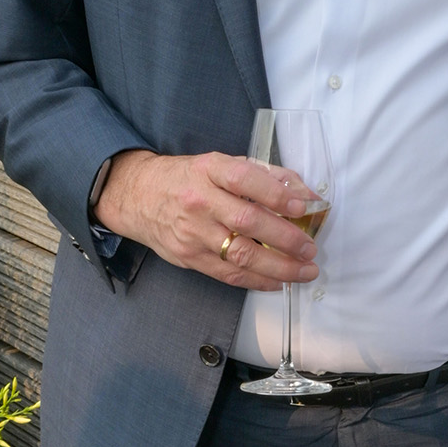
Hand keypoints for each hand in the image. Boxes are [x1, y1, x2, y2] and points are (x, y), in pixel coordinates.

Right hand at [94, 148, 320, 288]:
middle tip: (309, 248)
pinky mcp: (189, 257)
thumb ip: (266, 176)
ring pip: (240, 254)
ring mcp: (193, 232)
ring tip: (304, 271)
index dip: (276, 194)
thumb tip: (306, 194)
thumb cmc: (188, 178)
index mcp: (210, 170)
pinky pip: (228, 274)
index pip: (245, 179)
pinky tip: (278, 282)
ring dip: (278, 267)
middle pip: (247, 221)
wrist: (138, 196)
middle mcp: (199, 200)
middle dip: (285, 238)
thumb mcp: (221, 165)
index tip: (302, 207)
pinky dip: (256, 281)